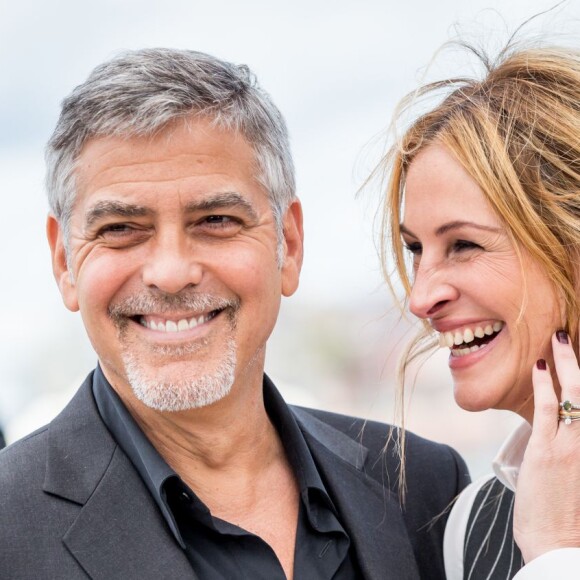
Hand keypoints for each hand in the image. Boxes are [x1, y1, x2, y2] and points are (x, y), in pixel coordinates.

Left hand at [513, 330, 579, 561]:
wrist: (560, 552)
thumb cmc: (572, 524)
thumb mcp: (579, 482)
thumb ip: (577, 453)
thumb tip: (573, 429)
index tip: (579, 368)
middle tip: (571, 337)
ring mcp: (573, 445)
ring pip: (574, 393)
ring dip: (567, 362)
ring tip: (560, 339)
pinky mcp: (547, 449)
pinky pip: (548, 408)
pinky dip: (544, 385)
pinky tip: (539, 366)